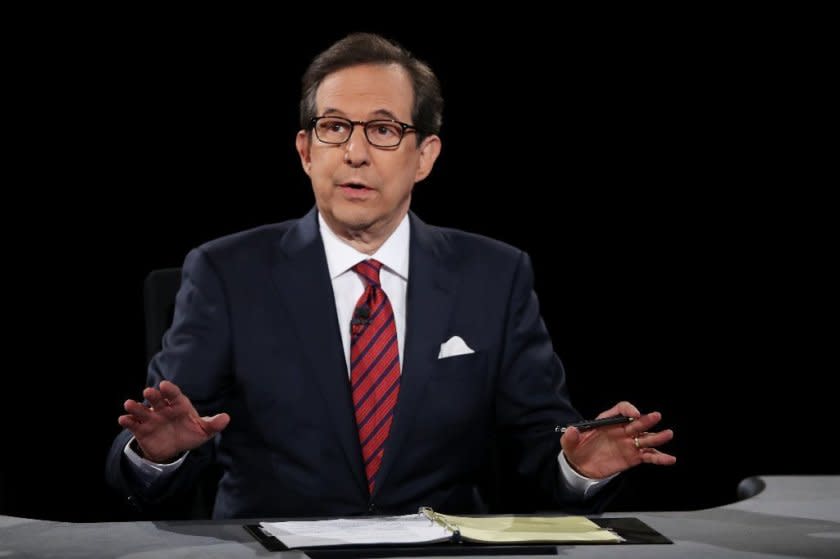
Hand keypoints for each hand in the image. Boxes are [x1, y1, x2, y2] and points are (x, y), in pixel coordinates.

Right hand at [118, 380, 229, 462]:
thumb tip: (226, 418)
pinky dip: (128, 421)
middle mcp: (163, 409)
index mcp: (179, 406)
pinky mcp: (141, 429)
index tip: (164, 386)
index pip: (174, 395)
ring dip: (135, 407)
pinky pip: (133, 424)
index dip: (170, 390)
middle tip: (148, 392)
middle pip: (157, 400)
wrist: (173, 449)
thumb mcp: (203, 430)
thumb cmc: (189, 433)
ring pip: (142, 410)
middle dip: (153, 396)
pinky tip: (123, 419)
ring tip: (129, 404)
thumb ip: (213, 424)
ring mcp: (151, 418)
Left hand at [561, 401, 675, 478]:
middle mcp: (621, 430)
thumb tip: (571, 430)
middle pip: (637, 422)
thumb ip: (570, 436)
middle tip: (655, 417)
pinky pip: (648, 456)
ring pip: (646, 438)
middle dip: (646, 420)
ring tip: (668, 434)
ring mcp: (628, 443)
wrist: (581, 467)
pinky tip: (670, 459)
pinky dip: (659, 457)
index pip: (621, 410)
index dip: (628, 410)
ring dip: (657, 436)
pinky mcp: (633, 457)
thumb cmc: (576, 449)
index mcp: (607, 422)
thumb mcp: (568, 443)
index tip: (634, 414)